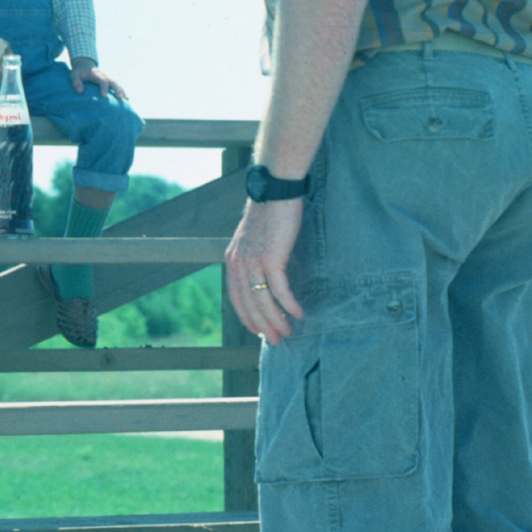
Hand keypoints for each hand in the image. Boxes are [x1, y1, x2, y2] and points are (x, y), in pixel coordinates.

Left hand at [70, 60, 125, 98]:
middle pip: (112, 81)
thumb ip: (76, 82)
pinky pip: (117, 85)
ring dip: (122, 90)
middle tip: (120, 98)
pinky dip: (122, 90)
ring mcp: (107, 77)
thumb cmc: (79, 71)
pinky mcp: (108, 80)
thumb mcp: (74, 75)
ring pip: (116, 83)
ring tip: (127, 99)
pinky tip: (126, 98)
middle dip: (117, 89)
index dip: (104, 88)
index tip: (104, 96)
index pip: (102, 80)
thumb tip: (80, 92)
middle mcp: (103, 75)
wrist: (84, 64)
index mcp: (96, 73)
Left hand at [224, 197, 306, 344]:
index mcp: (232, 260)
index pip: (235, 298)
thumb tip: (263, 279)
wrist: (275, 191)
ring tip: (289, 332)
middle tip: (277, 340)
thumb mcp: (252, 240)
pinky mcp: (271, 258)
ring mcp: (254, 261)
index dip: (247, 317)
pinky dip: (289, 304)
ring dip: (277, 320)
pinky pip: (280, 289)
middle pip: (249, 304)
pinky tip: (299, 313)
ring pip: (264, 301)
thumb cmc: (269, 214)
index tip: (258, 330)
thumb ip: (252, 259)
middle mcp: (239, 263)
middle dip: (263, 326)